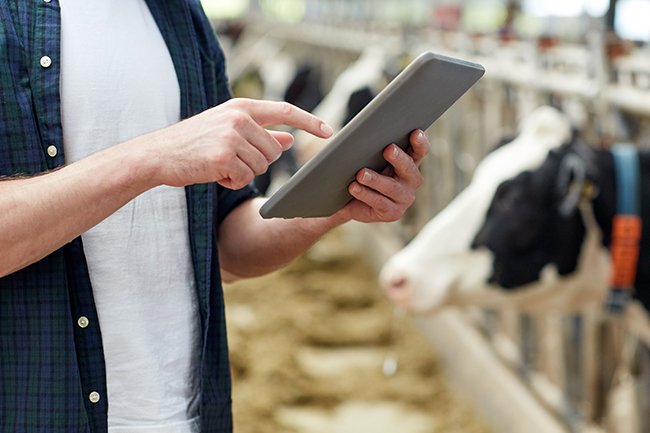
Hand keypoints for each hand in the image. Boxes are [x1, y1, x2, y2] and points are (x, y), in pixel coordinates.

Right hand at [149, 98, 332, 188]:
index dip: (309, 121)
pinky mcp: (223, 156)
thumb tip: (289, 140)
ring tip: (219, 165)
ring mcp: (231, 136)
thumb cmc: (194, 143)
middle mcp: (238, 118)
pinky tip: (214, 174)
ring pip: (261, 166)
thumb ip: (260, 133)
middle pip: (274, 150)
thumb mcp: (228, 131)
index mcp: (241, 106)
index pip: (284, 110)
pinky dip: (232, 182)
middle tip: (231, 160)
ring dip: (243, 173)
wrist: (158, 154)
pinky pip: (244, 178)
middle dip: (258, 162)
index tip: (328, 131)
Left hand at [339, 129, 429, 222]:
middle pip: (409, 168)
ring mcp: (404, 198)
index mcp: (409, 162)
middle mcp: (411, 180)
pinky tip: (354, 187)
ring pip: (391, 187)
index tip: (415, 133)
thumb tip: (361, 130)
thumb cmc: (361, 174)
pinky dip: (365, 194)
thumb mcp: (368, 158)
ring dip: (376, 179)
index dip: (420, 143)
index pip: (420, 151)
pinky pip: (379, 202)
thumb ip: (372, 146)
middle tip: (388, 149)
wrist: (349, 201)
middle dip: (399, 158)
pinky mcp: (393, 212)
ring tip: (361, 174)